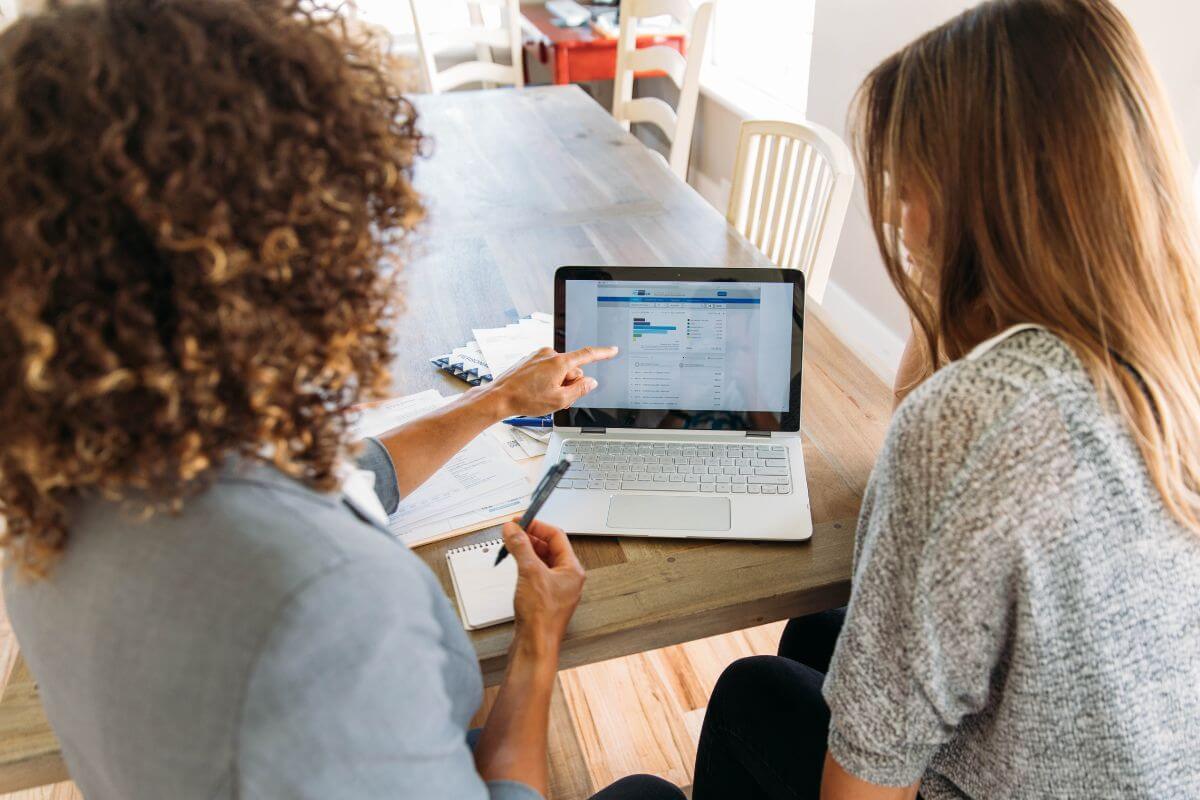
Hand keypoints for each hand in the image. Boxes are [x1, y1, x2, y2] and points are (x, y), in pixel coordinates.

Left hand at [486, 346, 617, 417]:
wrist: (499, 397)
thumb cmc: (525, 399)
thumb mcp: (559, 400)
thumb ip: (579, 390)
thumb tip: (590, 382)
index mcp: (559, 362)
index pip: (587, 355)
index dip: (603, 353)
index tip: (612, 350)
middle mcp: (549, 354)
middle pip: (572, 369)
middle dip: (570, 383)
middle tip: (557, 397)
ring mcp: (538, 356)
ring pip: (559, 370)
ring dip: (557, 382)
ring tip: (542, 395)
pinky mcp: (530, 360)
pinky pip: (546, 369)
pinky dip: (546, 379)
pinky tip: (535, 390)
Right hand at [502, 519, 584, 649]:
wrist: (535, 646)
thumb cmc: (541, 617)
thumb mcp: (529, 573)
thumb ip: (521, 547)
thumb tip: (514, 530)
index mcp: (572, 570)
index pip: (557, 536)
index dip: (537, 526)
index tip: (521, 521)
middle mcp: (567, 579)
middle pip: (549, 548)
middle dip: (530, 538)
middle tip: (513, 531)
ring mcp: (556, 589)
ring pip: (542, 561)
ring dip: (526, 551)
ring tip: (511, 545)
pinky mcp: (544, 599)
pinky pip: (536, 574)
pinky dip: (525, 565)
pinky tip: (515, 565)